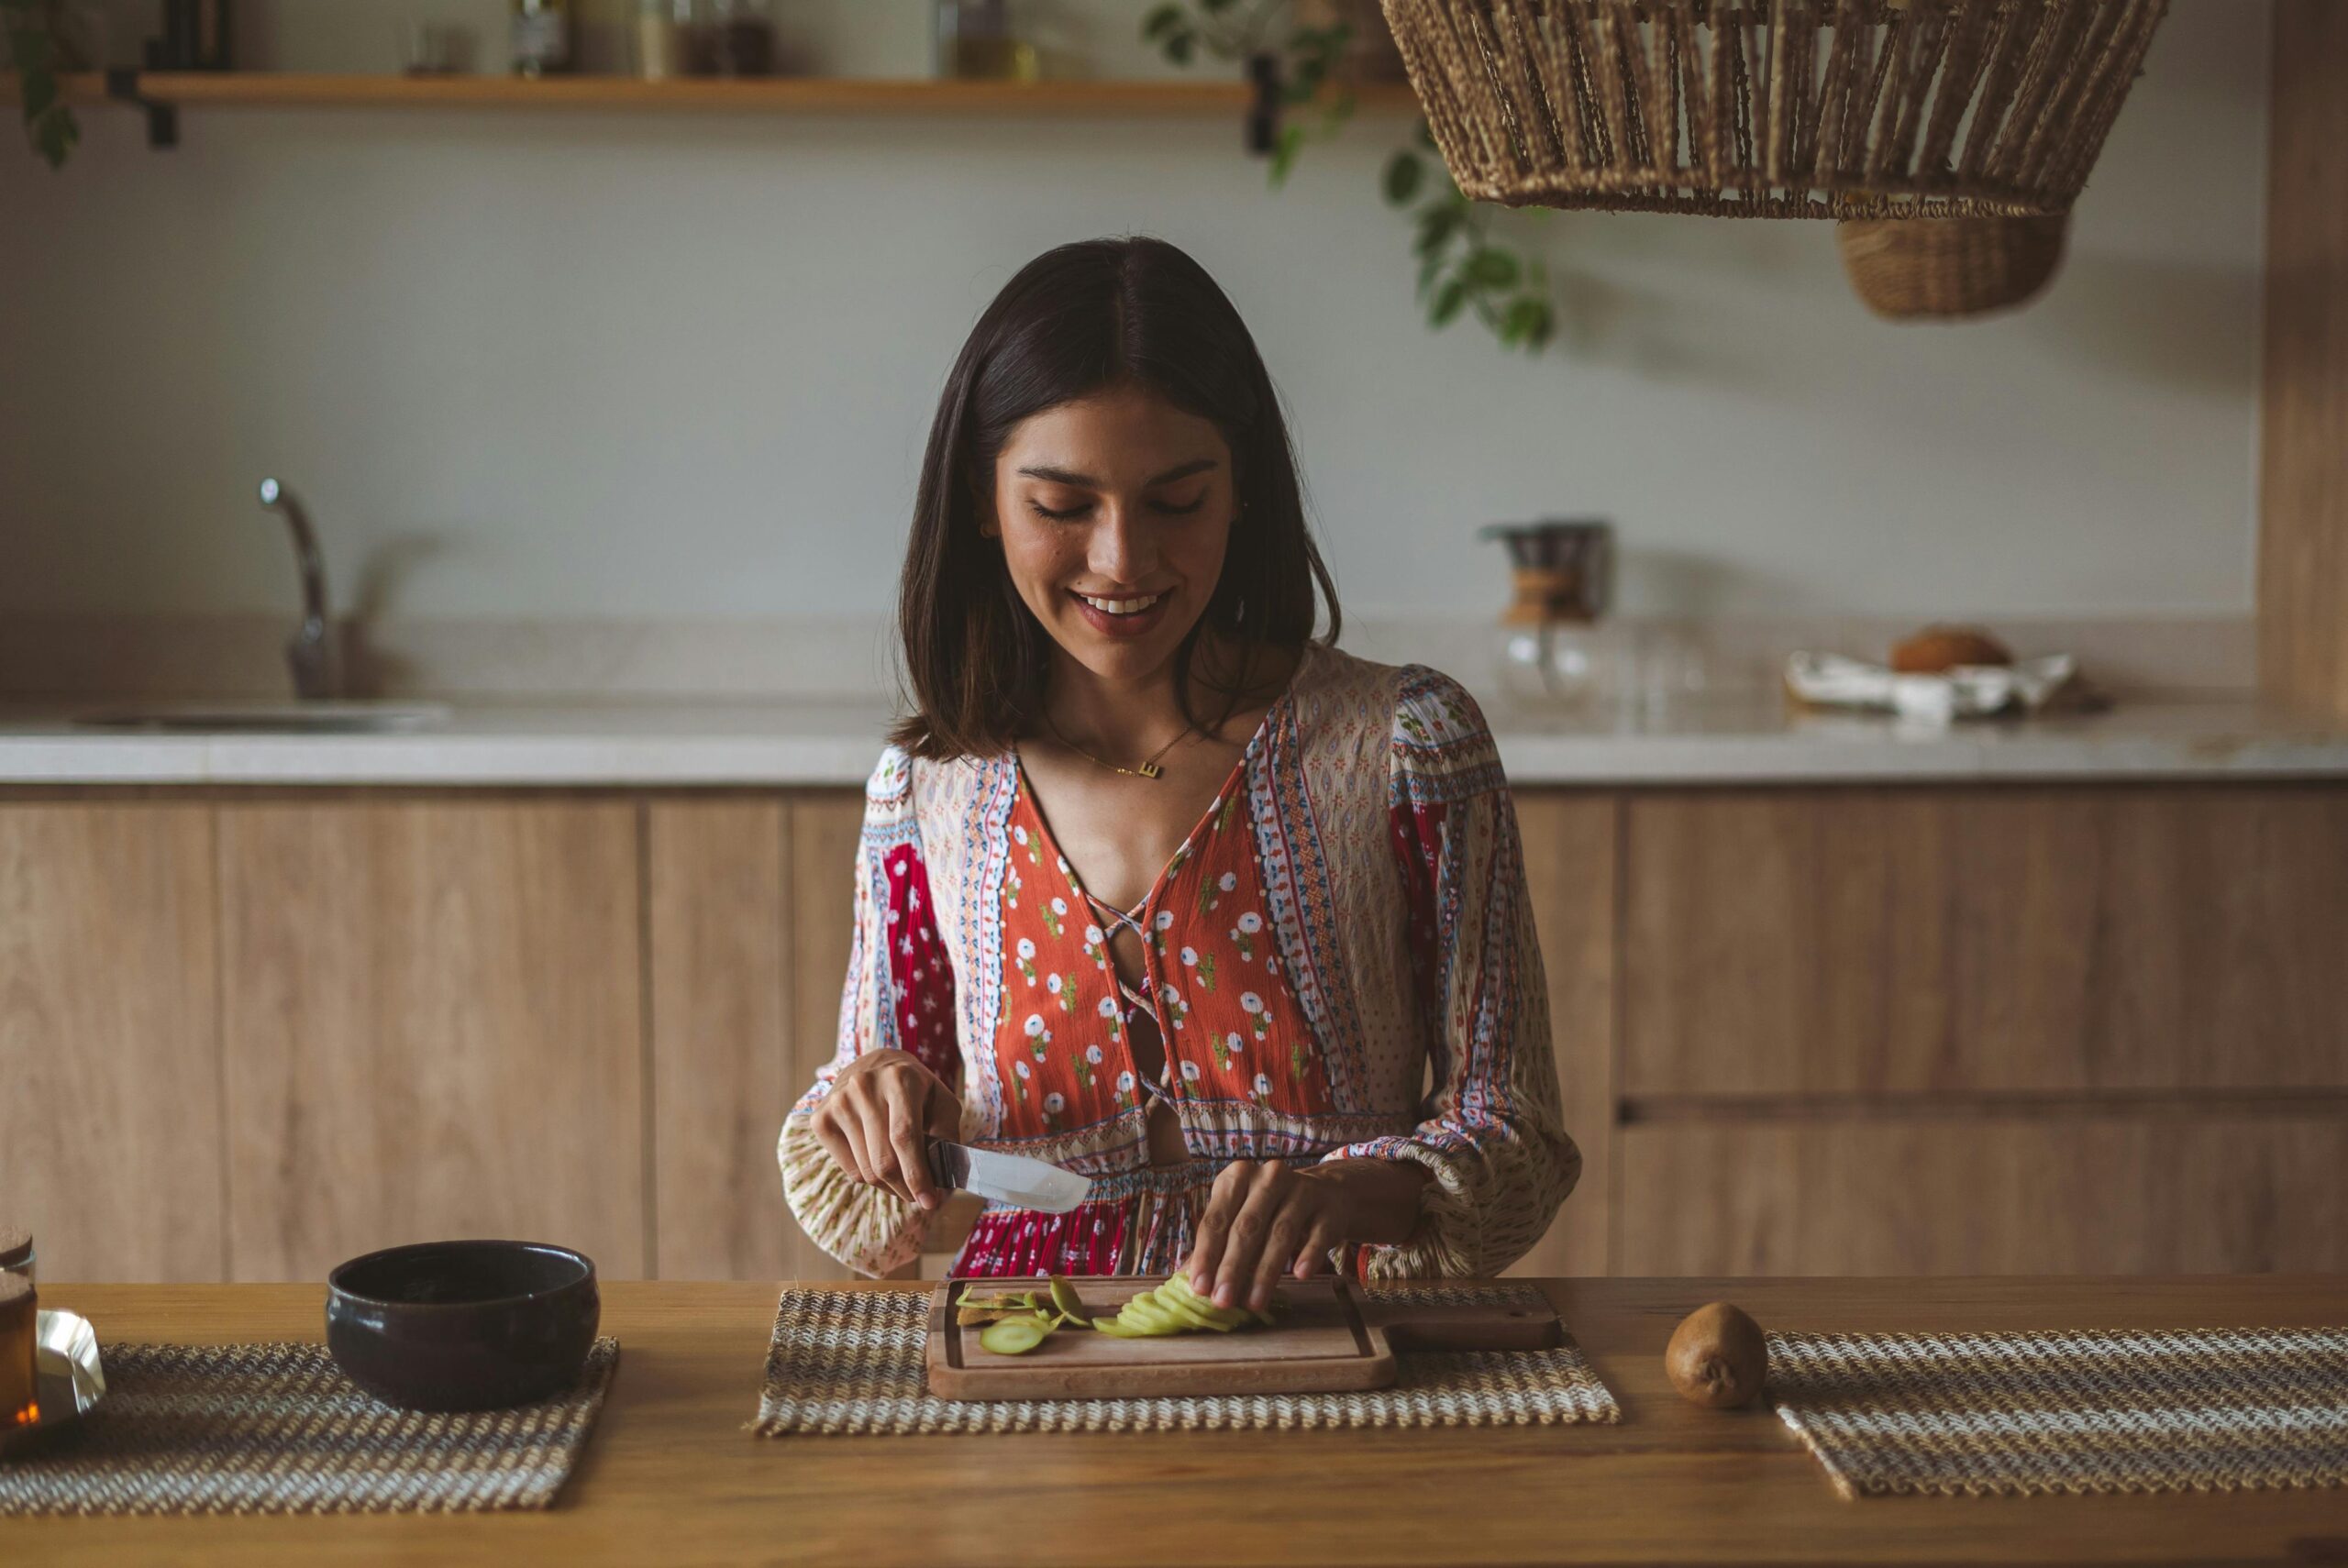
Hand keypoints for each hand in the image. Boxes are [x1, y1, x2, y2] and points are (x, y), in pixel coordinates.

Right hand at [808, 1049, 962, 1211]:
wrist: (875, 1065)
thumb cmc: (915, 1090)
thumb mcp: (941, 1102)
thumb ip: (947, 1137)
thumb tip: (943, 1186)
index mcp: (899, 1079)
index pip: (904, 1136)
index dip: (917, 1174)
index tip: (930, 1201)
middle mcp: (863, 1087)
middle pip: (883, 1160)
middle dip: (906, 1188)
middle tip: (920, 1196)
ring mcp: (838, 1102)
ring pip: (867, 1171)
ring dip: (889, 1185)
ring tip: (902, 1175)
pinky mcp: (820, 1119)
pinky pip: (850, 1171)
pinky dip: (869, 1177)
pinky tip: (878, 1159)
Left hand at [1181, 1157, 1430, 1312]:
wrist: (1327, 1194)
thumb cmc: (1271, 1210)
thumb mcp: (1241, 1216)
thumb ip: (1217, 1244)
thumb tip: (1191, 1281)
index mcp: (1238, 1177)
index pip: (1217, 1218)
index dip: (1207, 1254)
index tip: (1200, 1288)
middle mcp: (1269, 1177)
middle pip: (1247, 1227)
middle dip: (1233, 1267)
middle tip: (1223, 1301)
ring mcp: (1302, 1190)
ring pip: (1281, 1234)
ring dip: (1265, 1272)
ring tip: (1254, 1302)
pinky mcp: (1329, 1208)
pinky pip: (1318, 1234)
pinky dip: (1308, 1254)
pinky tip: (1299, 1275)